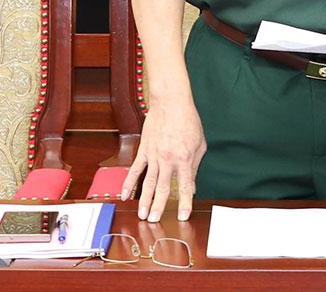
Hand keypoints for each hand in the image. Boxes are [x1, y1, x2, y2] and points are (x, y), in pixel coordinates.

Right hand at [121, 98, 205, 221]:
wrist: (171, 103)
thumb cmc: (189, 122)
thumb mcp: (200, 144)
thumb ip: (195, 165)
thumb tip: (192, 184)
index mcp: (185, 159)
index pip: (186, 186)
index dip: (185, 202)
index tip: (182, 216)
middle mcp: (168, 160)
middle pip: (163, 188)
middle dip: (158, 207)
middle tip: (153, 222)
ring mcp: (154, 156)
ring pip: (148, 182)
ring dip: (144, 200)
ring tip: (141, 215)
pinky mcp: (144, 150)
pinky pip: (135, 170)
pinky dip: (129, 183)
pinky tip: (125, 195)